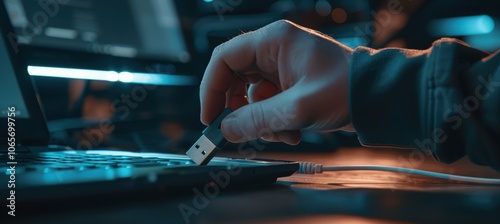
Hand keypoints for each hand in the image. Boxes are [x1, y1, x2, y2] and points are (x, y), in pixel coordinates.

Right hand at [200, 20, 353, 144]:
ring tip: (284, 134)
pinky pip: (268, 106)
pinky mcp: (290, 85)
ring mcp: (282, 69)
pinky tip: (294, 133)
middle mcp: (275, 51)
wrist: (378, 98)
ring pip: (251, 98)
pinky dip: (275, 123)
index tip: (210, 116)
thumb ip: (256, 119)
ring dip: (262, 122)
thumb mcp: (296, 108)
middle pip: (235, 80)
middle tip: (239, 133)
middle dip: (239, 111)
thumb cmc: (346, 90)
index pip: (224, 59)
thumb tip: (225, 129)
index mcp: (273, 41)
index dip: (211, 88)